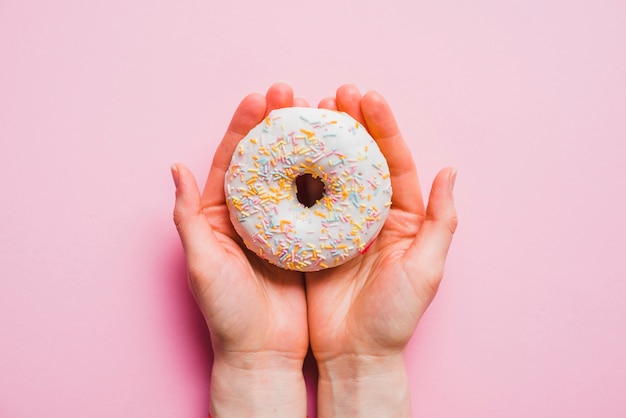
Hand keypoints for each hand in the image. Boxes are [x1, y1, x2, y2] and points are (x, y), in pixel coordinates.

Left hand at [172, 83, 310, 416]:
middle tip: (294, 95)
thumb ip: (187, 217)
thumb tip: (176, 168)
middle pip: (266, 160)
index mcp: (221, 216)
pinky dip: (328, 180)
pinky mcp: (308, 242)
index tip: (260, 98)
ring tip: (322, 116)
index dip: (244, 128)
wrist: (263, 354)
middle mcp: (252, 215)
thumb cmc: (227, 313)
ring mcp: (282, 227)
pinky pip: (318, 203)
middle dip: (278, 125)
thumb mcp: (202, 264)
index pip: (232, 161)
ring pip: (295, 176)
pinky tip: (341, 158)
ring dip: (307, 146)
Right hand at [305, 85, 457, 416]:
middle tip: (333, 94)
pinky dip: (295, 175)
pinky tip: (285, 153)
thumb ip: (442, 221)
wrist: (355, 355)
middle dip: (348, 124)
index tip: (366, 97)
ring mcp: (338, 225)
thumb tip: (449, 171)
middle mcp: (369, 215)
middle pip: (358, 160)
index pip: (393, 162)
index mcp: (402, 217)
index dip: (381, 128)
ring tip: (307, 112)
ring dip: (319, 143)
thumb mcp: (427, 270)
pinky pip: (303, 200)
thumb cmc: (394, 317)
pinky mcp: (311, 239)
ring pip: (328, 174)